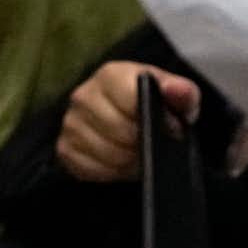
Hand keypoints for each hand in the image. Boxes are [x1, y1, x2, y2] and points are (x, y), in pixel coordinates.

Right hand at [58, 62, 196, 184]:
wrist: (137, 119)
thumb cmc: (158, 104)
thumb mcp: (179, 96)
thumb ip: (182, 92)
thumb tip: (177, 90)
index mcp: (112, 75)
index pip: (131, 99)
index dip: (156, 118)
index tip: (171, 126)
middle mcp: (84, 95)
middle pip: (119, 131)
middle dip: (143, 142)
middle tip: (156, 143)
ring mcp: (71, 123)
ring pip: (107, 154)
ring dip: (130, 160)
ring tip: (142, 152)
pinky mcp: (65, 149)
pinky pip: (92, 170)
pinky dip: (113, 171)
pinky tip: (124, 162)